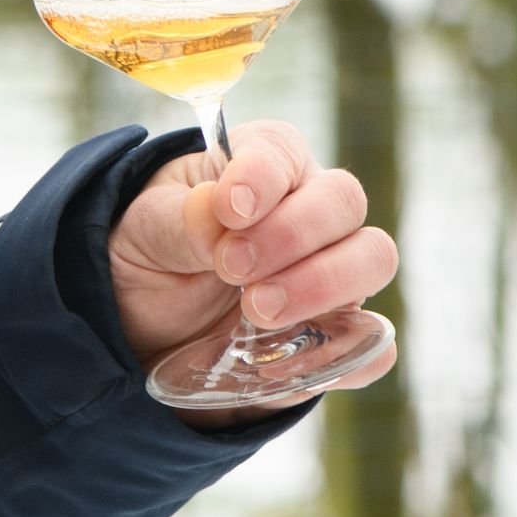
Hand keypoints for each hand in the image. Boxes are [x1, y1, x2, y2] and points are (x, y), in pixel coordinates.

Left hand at [106, 120, 398, 403]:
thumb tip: (218, 211)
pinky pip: (372, 343)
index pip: (282, 153)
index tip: (230, 209)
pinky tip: (292, 362)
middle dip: (292, 234)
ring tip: (257, 311)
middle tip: (234, 270)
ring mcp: (332, 273)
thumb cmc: (150, 254)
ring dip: (323, 284)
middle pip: (344, 201)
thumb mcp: (144, 230)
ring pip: (372, 259)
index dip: (262, 178)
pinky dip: (348, 353)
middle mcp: (310, 210)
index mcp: (261, 164)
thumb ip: (180, 219)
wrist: (145, 327)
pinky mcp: (337, 335)